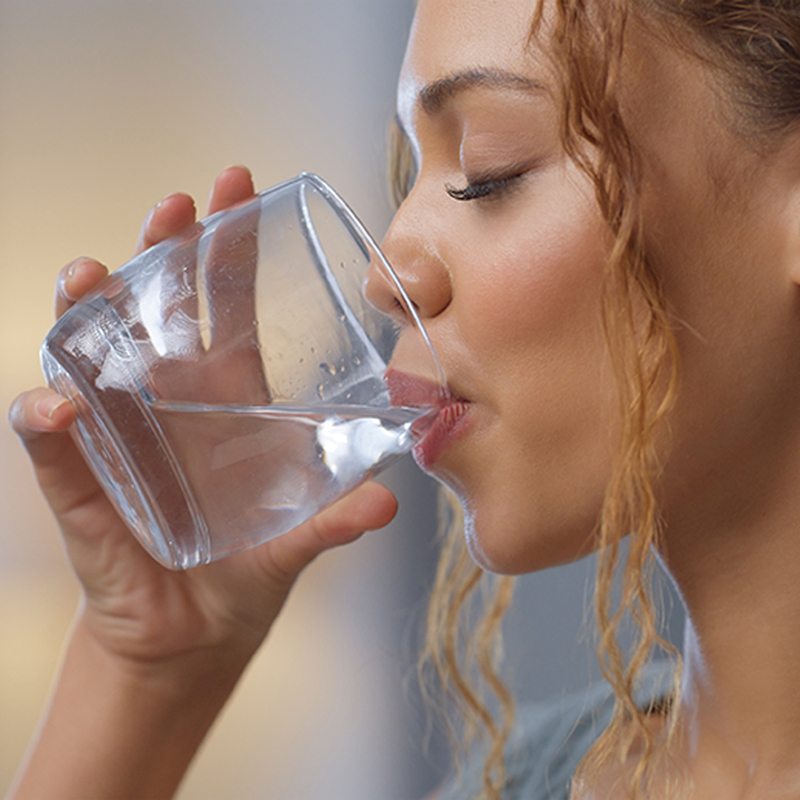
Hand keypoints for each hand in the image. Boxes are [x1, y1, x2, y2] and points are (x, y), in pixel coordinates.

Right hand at [9, 166, 397, 670]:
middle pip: (159, 303)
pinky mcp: (83, 477)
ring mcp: (122, 429)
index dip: (230, 246)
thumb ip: (333, 521)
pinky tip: (58, 405)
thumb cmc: (246, 571)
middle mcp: (172, 398)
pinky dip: (47, 418)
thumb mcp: (296, 541)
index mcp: (228, 396)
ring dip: (87, 306)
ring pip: (94, 347)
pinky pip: (52, 437)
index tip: (237, 184)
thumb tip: (389, 504)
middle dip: (163, 248)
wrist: (194, 633)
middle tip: (174, 205)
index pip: (227, 303)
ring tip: (91, 274)